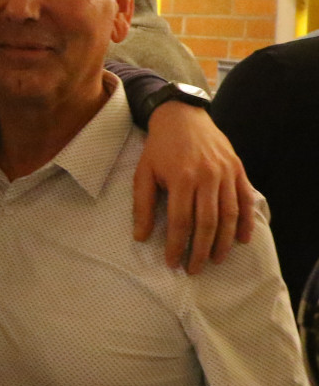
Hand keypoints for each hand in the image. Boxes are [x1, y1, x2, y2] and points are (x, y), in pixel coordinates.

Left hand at [132, 101, 253, 273]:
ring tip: (215, 260)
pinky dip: (245, 221)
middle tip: (194, 269)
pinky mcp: (238, 169)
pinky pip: (246, 200)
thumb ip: (142, 205)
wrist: (182, 116)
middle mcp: (207, 177)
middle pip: (207, 223)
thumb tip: (140, 237)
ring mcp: (226, 173)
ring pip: (229, 215)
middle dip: (200, 250)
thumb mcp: (143, 173)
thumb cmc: (159, 147)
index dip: (177, 245)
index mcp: (181, 178)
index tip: (172, 262)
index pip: (181, 221)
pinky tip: (241, 240)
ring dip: (223, 242)